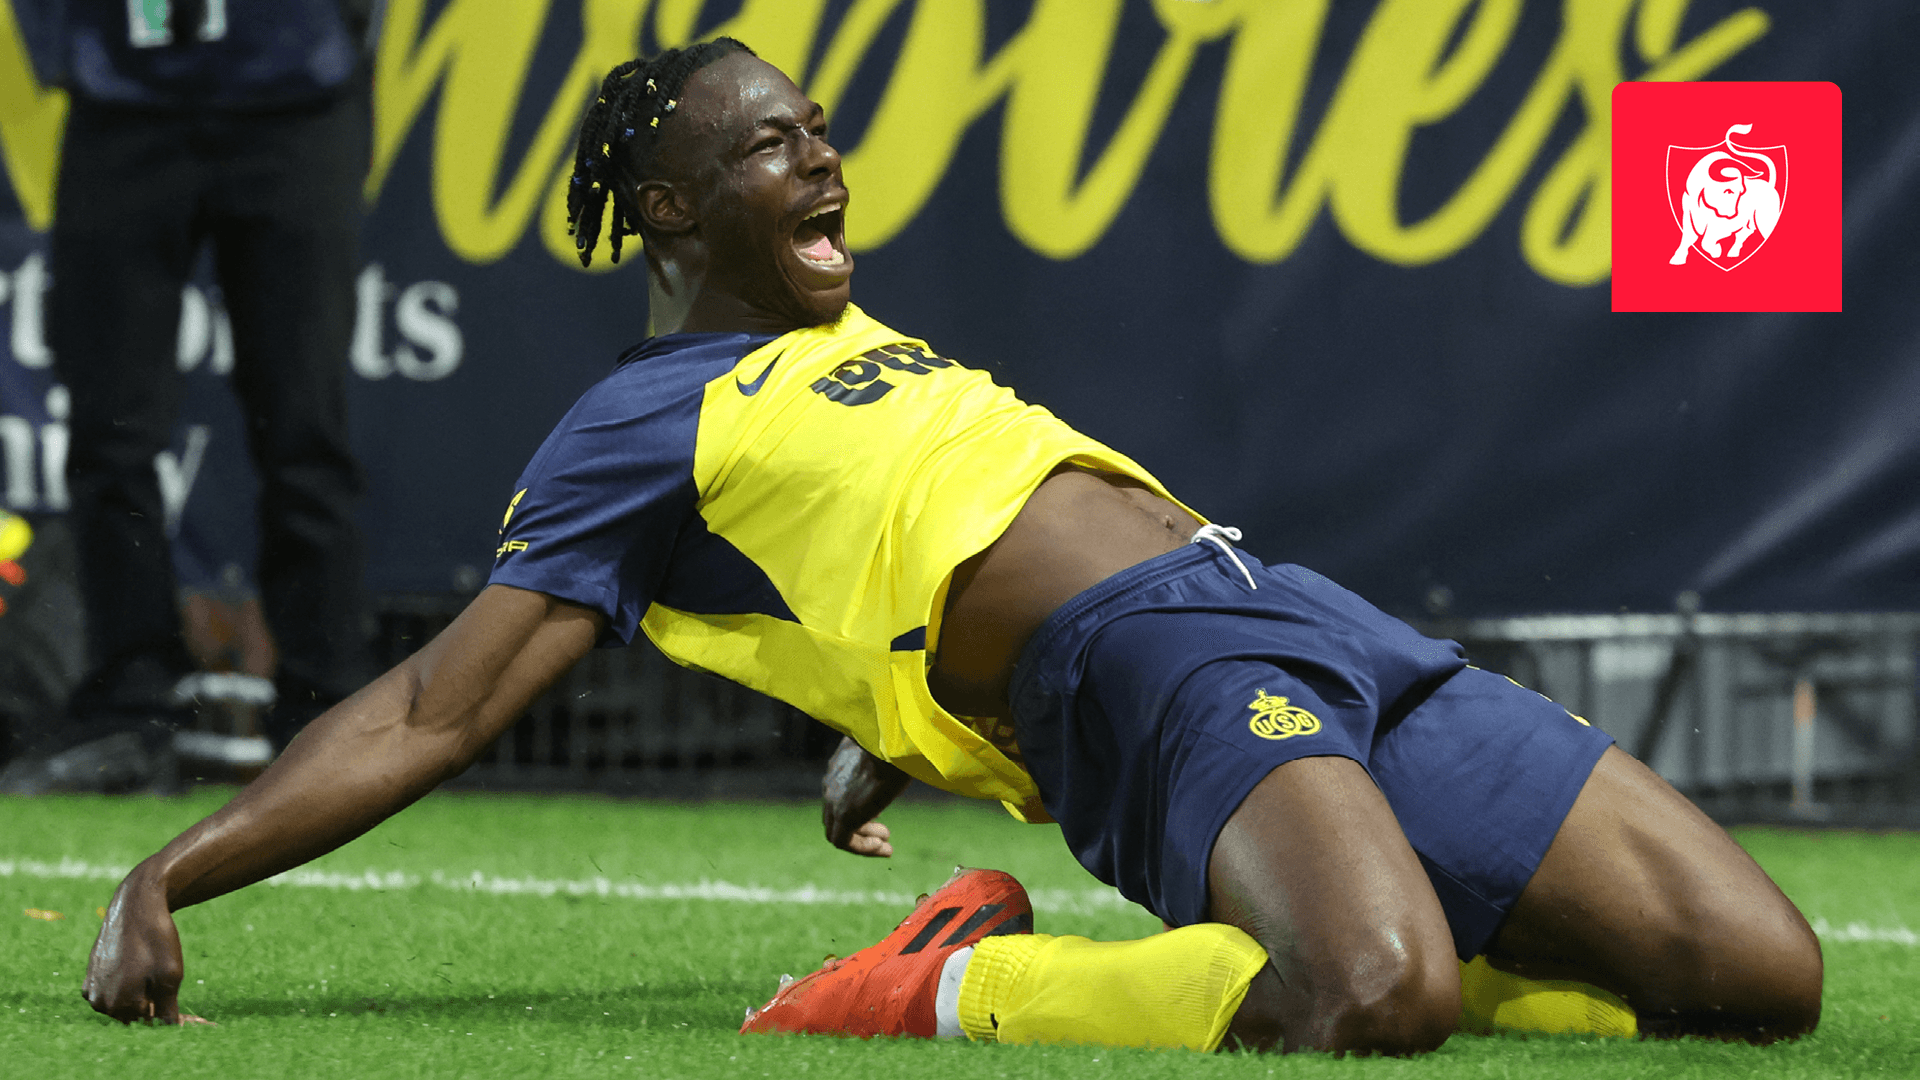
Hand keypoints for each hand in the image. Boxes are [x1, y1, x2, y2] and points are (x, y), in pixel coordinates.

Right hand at [82, 872, 207, 1024]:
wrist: (135, 905)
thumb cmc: (156, 939)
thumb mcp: (171, 974)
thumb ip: (168, 1009)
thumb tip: (169, 1030)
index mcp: (119, 1004)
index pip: (148, 1023)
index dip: (164, 1007)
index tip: (169, 986)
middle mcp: (99, 1002)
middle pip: (132, 1015)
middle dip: (149, 1002)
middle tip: (158, 972)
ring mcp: (91, 989)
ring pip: (121, 1004)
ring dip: (136, 993)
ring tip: (145, 966)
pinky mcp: (89, 976)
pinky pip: (110, 991)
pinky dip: (123, 984)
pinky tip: (132, 963)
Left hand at [822, 736, 909, 857]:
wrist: (893, 741)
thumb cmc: (896, 742)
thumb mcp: (885, 752)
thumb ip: (881, 762)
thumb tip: (900, 765)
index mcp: (839, 766)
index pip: (839, 796)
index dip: (859, 809)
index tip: (880, 816)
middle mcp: (831, 783)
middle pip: (836, 815)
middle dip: (861, 827)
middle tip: (885, 833)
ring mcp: (833, 799)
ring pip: (837, 831)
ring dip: (863, 840)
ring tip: (886, 845)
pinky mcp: (843, 813)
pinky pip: (842, 841)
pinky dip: (862, 847)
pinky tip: (883, 848)